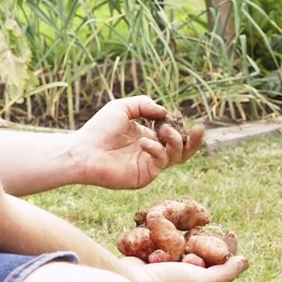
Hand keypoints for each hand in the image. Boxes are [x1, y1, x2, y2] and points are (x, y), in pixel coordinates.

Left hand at [71, 96, 203, 190]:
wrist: (82, 150)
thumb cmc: (99, 129)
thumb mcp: (122, 108)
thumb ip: (144, 105)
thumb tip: (164, 111)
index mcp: (147, 137)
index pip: (173, 134)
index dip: (181, 127)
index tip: (184, 117)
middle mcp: (151, 152)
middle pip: (182, 150)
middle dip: (193, 141)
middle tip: (199, 129)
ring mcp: (148, 165)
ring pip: (176, 157)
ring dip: (175, 142)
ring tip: (165, 130)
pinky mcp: (144, 176)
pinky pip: (161, 163)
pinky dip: (157, 150)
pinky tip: (144, 142)